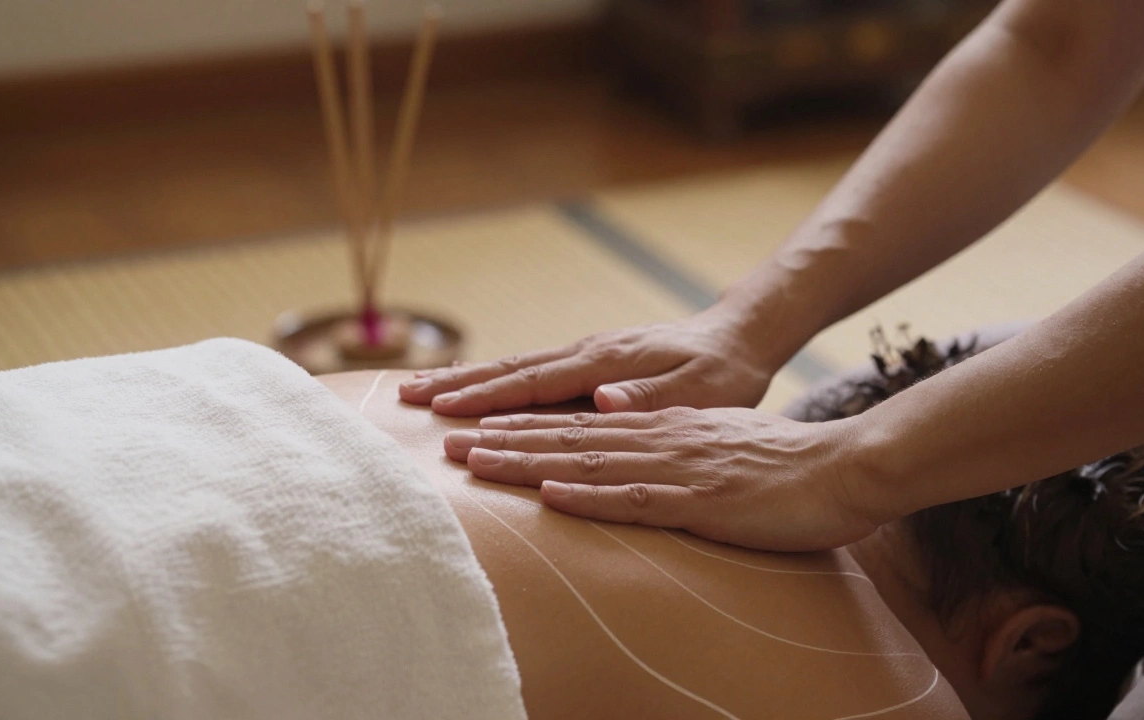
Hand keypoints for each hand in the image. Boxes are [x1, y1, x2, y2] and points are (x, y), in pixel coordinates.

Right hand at [398, 310, 774, 415]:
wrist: (739, 335)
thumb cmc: (723, 371)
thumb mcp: (700, 391)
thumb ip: (649, 398)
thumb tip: (601, 398)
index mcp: (606, 362)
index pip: (535, 383)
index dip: (487, 398)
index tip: (443, 410)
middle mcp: (588, 352)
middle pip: (511, 369)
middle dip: (458, 383)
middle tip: (404, 395)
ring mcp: (587, 353)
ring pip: (516, 366)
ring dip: (469, 380)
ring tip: (421, 391)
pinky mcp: (591, 360)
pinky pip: (533, 371)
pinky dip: (497, 379)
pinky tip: (476, 389)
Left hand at [441, 407, 884, 551]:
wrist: (843, 467)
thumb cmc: (782, 465)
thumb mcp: (715, 445)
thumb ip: (668, 439)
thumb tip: (624, 432)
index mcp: (661, 428)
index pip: (579, 427)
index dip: (524, 427)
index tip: (475, 430)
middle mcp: (660, 439)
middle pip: (568, 439)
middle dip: (505, 440)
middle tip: (448, 442)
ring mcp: (679, 467)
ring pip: (588, 462)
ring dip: (528, 462)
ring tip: (476, 461)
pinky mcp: (702, 499)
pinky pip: (637, 498)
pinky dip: (591, 495)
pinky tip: (552, 494)